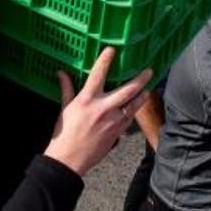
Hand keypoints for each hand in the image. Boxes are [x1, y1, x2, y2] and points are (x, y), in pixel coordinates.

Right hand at [45, 47, 151, 176]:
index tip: (112, 50)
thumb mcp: (64, 109)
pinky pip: (130, 118)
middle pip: (127, 89)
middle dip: (140, 79)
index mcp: (86, 99)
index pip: (97, 74)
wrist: (69, 160)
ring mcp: (113, 120)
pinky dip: (134, 110)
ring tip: (148, 89)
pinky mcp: (117, 132)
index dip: (105, 60)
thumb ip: (67, 89)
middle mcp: (103, 108)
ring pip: (134, 104)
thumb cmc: (64, 134)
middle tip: (149, 71)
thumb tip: (61, 73)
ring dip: (142, 95)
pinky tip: (137, 106)